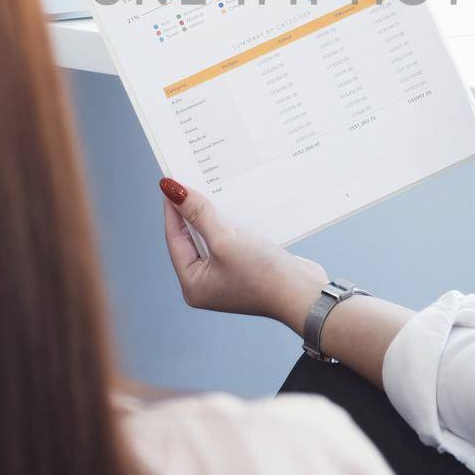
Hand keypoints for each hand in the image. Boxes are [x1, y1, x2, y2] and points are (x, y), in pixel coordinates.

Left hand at [161, 179, 327, 332]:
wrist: (304, 295)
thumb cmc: (262, 274)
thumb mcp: (225, 239)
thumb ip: (199, 214)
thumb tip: (172, 190)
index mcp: (193, 284)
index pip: (174, 239)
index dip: (173, 208)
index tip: (170, 181)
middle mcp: (207, 283)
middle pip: (192, 238)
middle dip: (193, 210)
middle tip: (190, 179)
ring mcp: (228, 276)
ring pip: (213, 237)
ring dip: (214, 214)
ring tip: (211, 186)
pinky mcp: (246, 268)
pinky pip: (232, 240)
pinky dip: (232, 223)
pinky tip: (235, 204)